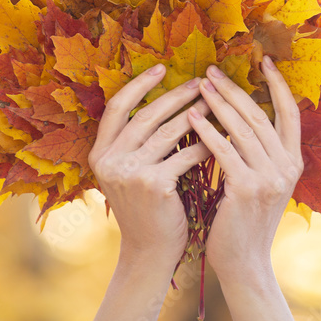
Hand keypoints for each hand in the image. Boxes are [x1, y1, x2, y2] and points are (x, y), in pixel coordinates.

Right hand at [87, 64, 211, 269]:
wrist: (149, 252)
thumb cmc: (146, 207)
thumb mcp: (128, 172)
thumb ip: (135, 141)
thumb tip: (163, 98)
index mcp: (100, 153)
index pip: (117, 107)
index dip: (139, 85)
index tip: (162, 67)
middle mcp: (109, 160)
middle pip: (146, 115)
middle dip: (176, 95)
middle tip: (200, 82)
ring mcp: (130, 173)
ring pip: (169, 132)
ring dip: (195, 114)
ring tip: (214, 102)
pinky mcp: (154, 185)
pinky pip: (185, 155)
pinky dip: (205, 143)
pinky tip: (221, 135)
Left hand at [187, 55, 303, 279]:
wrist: (244, 263)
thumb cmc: (244, 218)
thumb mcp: (262, 181)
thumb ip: (259, 151)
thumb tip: (241, 112)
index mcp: (293, 161)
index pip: (290, 112)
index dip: (278, 84)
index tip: (264, 59)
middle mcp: (287, 166)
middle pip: (260, 115)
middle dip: (234, 88)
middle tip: (211, 70)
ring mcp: (269, 178)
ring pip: (242, 128)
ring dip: (219, 103)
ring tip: (200, 85)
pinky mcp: (247, 189)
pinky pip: (224, 150)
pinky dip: (207, 130)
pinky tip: (192, 116)